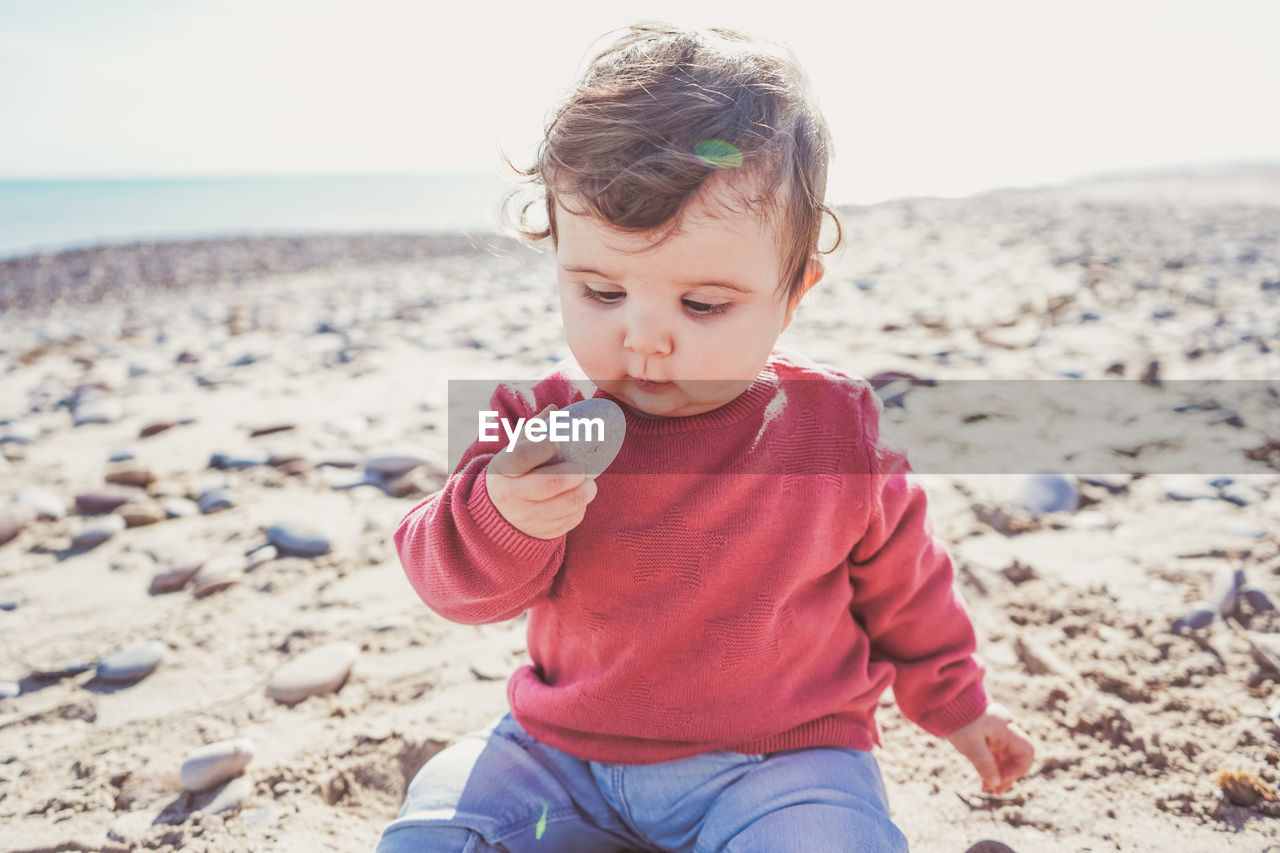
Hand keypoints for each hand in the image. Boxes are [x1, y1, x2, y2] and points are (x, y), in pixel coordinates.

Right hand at [484, 404, 597, 539]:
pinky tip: (579, 498)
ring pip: (562, 507)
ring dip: (582, 493)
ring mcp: (526, 518)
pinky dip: (579, 509)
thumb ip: (536, 429)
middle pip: (546, 485)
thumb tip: (555, 410)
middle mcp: (510, 496)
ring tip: (589, 484)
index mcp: (502, 470)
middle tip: (582, 468)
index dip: (541, 448)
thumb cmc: (516, 472)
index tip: (557, 442)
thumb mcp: (517, 450)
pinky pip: (568, 521)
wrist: (501, 513)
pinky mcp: (542, 533)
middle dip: (570, 475)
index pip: (520, 457)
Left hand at [945, 701, 1034, 794]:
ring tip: (987, 787)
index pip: (1026, 751)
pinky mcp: (988, 734)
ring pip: (1006, 756)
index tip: (1001, 778)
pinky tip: (984, 778)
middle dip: (1007, 775)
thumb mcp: (970, 743)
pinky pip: (996, 753)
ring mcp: (997, 732)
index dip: (1018, 768)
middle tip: (995, 790)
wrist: (944, 700)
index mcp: (1006, 728)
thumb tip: (996, 783)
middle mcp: (1006, 730)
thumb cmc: (958, 720)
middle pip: (1017, 756)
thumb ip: (984, 763)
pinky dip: (992, 765)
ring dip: (999, 772)